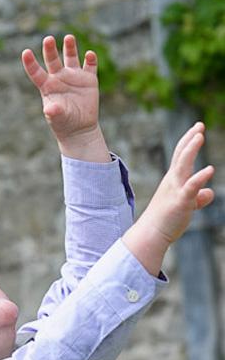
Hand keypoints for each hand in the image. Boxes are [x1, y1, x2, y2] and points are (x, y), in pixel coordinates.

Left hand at [21, 35, 98, 140]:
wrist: (79, 128)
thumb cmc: (63, 123)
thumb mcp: (57, 119)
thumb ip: (54, 112)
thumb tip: (50, 110)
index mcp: (47, 86)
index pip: (36, 72)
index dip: (30, 63)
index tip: (25, 52)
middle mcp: (59, 77)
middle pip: (52, 60)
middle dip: (50, 49)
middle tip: (48, 39)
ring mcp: (74, 76)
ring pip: (71, 57)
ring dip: (70, 47)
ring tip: (69, 37)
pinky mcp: (88, 79)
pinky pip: (90, 66)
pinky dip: (91, 60)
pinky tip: (90, 55)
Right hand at [142, 122, 214, 243]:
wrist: (151, 234)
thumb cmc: (166, 220)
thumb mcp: (185, 205)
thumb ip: (198, 197)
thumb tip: (209, 193)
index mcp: (173, 180)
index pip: (180, 156)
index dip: (189, 141)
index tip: (197, 129)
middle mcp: (173, 181)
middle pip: (181, 155)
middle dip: (190, 139)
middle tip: (199, 125)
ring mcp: (176, 190)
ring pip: (183, 165)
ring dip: (190, 149)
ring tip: (199, 135)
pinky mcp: (181, 201)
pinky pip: (191, 187)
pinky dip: (200, 177)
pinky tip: (209, 169)